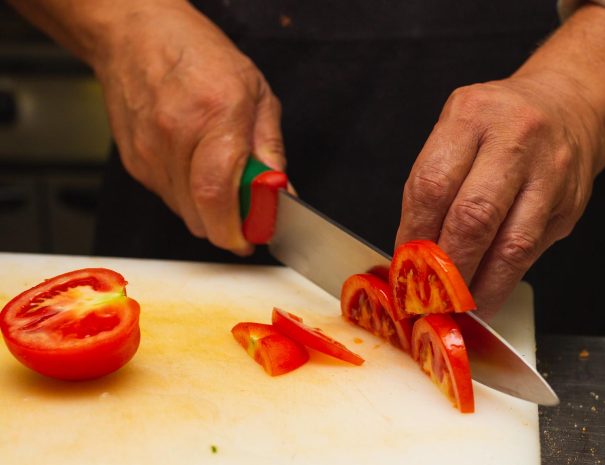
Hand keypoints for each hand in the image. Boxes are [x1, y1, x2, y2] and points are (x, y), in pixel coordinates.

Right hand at [93, 1, 283, 254]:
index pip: (218, 196)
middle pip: (201, 216)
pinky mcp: (135, 163)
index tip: (252, 238)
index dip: (236, 230)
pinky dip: (188, 196)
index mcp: (216, 117)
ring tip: (218, 177)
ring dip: (208, 211)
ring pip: (184, 213)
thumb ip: (271, 150)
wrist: (136, 36)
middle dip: (228, 226)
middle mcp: (177, 138)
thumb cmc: (199, 56)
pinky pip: (168, 198)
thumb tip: (281, 192)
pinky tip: (193, 165)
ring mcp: (150, 153)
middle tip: (245, 214)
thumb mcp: (256, 94)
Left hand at [395, 72, 603, 318]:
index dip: (413, 234)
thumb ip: (432, 182)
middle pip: (472, 217)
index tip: (403, 264)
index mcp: (470, 117)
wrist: (565, 105)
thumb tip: (410, 249)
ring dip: (476, 284)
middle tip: (426, 294)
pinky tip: (483, 294)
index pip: (432, 186)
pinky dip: (501, 282)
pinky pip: (530, 253)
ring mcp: (547, 174)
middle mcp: (514, 140)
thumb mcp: (454, 130)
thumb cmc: (496, 123)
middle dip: (445, 267)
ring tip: (453, 304)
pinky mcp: (568, 205)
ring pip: (509, 244)